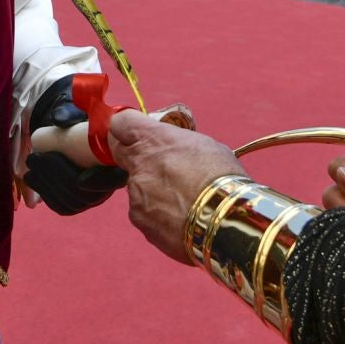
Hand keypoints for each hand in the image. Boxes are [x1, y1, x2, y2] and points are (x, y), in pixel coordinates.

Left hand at [23, 77, 127, 214]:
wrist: (66, 130)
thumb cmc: (75, 120)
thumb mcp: (73, 112)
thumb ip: (68, 113)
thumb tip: (58, 120)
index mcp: (117, 161)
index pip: (115, 180)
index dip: (100, 183)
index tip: (80, 179)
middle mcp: (109, 184)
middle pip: (87, 194)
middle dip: (58, 177)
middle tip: (35, 158)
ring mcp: (93, 197)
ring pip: (71, 201)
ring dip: (47, 184)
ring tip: (30, 164)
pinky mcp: (76, 203)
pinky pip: (62, 206)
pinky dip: (45, 193)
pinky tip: (32, 179)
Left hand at [107, 110, 245, 262]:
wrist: (225, 219)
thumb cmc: (221, 178)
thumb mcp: (204, 145)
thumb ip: (177, 144)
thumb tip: (173, 148)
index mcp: (153, 139)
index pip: (120, 123)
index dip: (126, 127)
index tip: (134, 132)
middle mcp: (137, 164)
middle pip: (119, 152)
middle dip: (132, 156)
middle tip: (155, 165)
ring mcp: (135, 194)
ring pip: (136, 187)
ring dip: (152, 191)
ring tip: (182, 200)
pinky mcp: (139, 220)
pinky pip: (144, 213)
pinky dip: (158, 214)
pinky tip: (180, 218)